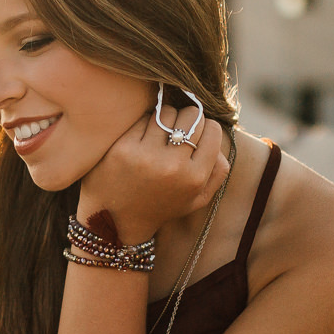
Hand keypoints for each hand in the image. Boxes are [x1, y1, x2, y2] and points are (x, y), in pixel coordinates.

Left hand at [76, 99, 229, 244]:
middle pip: (192, 116)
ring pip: (167, 113)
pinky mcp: (123, 148)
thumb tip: (216, 140)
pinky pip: (143, 119)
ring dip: (165, 117)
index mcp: (195, 179)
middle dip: (187, 118)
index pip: (212, 130)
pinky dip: (145, 123)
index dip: (206, 127)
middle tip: (178, 128)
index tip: (196, 132)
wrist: (115, 220)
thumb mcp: (197, 199)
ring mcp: (146, 156)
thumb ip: (218, 172)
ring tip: (160, 130)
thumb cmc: (160, 206)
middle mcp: (172, 166)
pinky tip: (143, 136)